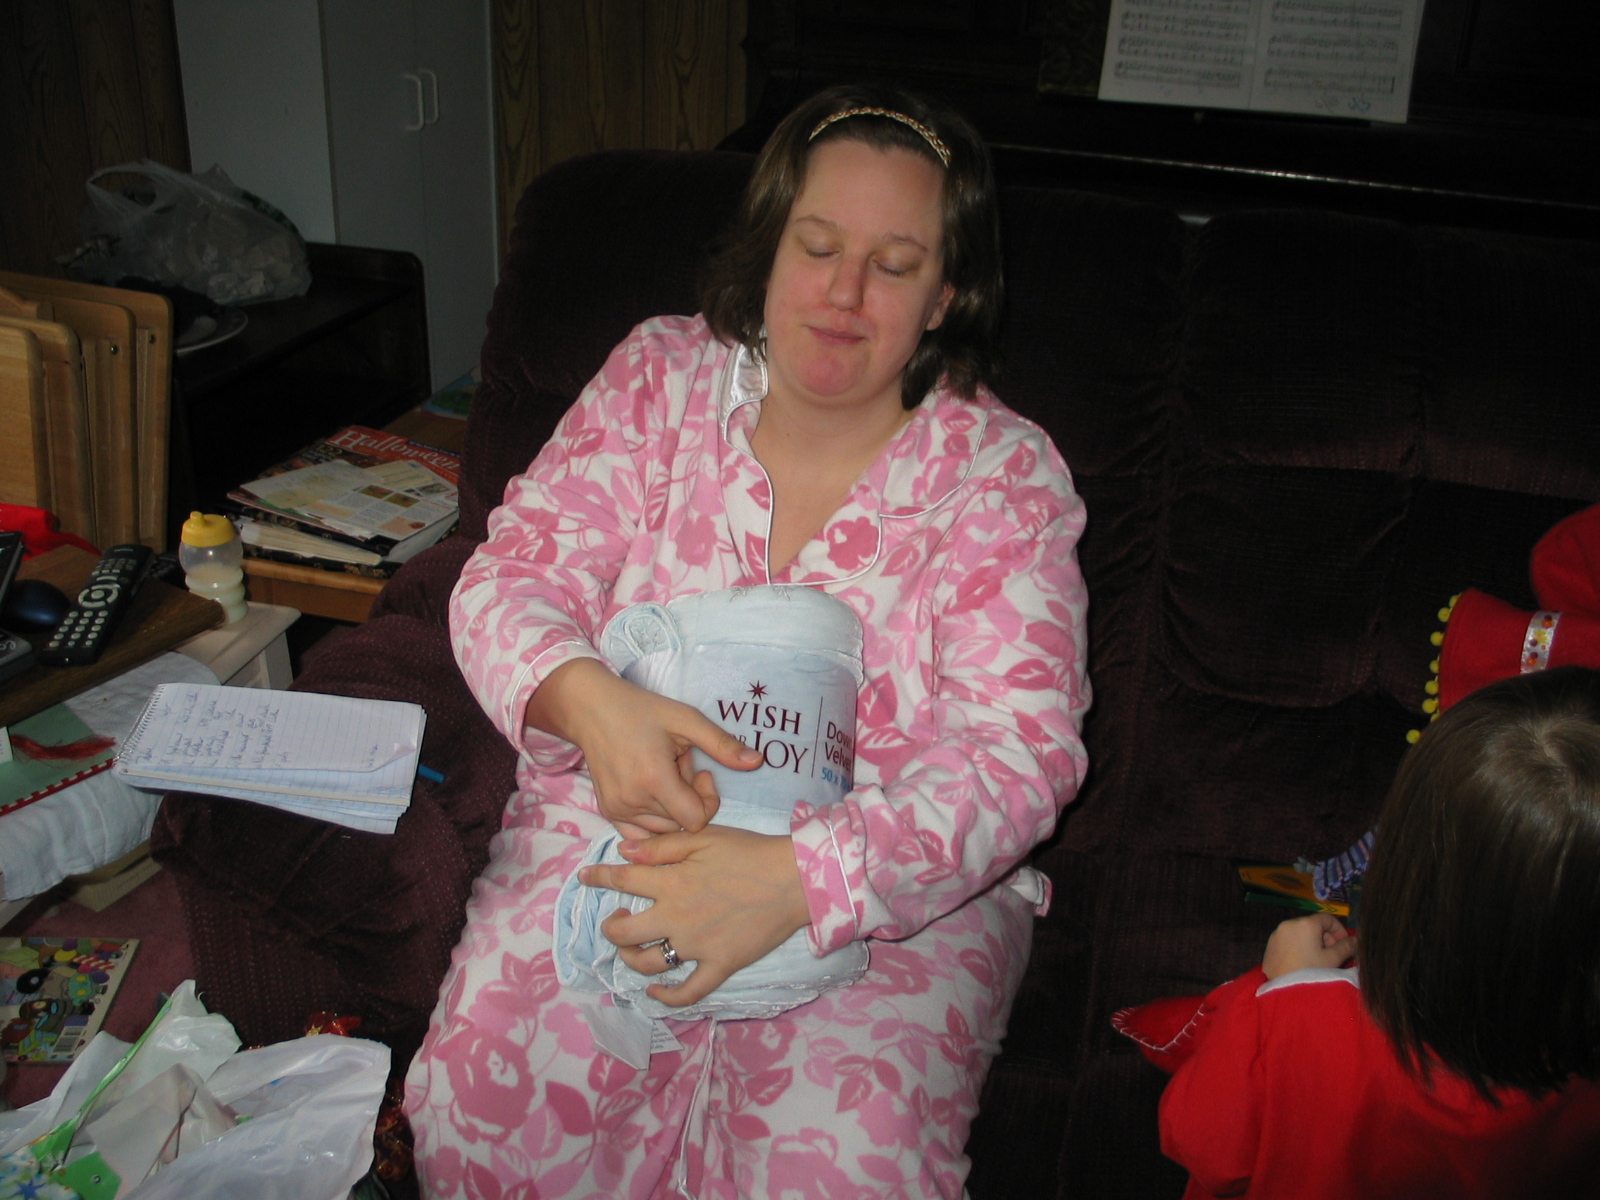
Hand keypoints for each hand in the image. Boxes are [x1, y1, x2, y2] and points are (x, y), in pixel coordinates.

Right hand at [525, 657, 760, 832]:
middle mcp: (633, 801)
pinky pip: (641, 835)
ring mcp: (617, 809)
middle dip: (688, 800)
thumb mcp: (686, 719)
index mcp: (654, 779)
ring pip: (663, 831)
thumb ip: (722, 744)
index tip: (700, 772)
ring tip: (663, 775)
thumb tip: (758, 762)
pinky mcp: (608, 812)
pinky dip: (653, 820)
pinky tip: (652, 793)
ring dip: (671, 809)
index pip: (697, 820)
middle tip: (678, 767)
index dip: (707, 800)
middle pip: (681, 824)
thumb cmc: (642, 710)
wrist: (592, 709)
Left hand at [578, 809, 811, 1007]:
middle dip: (610, 927)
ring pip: (647, 964)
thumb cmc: (749, 852)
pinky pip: (687, 992)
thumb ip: (661, 846)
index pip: (621, 881)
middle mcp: (675, 918)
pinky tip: (654, 990)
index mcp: (670, 883)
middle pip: (623, 933)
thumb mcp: (703, 837)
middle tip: (615, 920)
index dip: (598, 878)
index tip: (584, 878)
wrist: (793, 880)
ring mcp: (696, 947)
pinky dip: (666, 996)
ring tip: (631, 948)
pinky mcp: (718, 966)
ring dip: (630, 958)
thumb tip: (623, 853)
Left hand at [1262, 913, 1356, 979]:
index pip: (1327, 918)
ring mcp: (1277, 934)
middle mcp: (1288, 924)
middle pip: (1313, 925)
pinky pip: (1289, 940)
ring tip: (1318, 961)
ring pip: (1301, 933)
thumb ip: (1347, 947)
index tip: (1345, 945)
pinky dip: (1299, 947)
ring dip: (1313, 943)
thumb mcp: (1333, 959)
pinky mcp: (1270, 945)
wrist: (1283, 991)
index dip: (1340, 930)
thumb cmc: (1311, 972)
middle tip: (1333, 956)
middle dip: (1326, 938)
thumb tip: (1357, 939)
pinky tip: (1303, 963)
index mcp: (1305, 924)